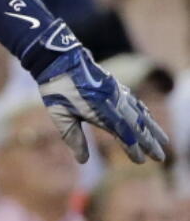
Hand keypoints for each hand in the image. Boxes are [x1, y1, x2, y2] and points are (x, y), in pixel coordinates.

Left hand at [38, 48, 168, 163]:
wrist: (60, 59)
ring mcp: (116, 93)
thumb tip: (82, 160)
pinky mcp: (114, 85)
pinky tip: (148, 117)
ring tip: (164, 140)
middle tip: (161, 157)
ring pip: (139, 113)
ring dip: (152, 128)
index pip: (122, 134)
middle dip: (149, 142)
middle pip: (137, 126)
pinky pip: (134, 101)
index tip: (139, 161)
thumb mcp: (60, 116)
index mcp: (101, 112)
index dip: (132, 148)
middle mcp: (113, 102)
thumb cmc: (57, 89)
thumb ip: (73, 138)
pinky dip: (144, 111)